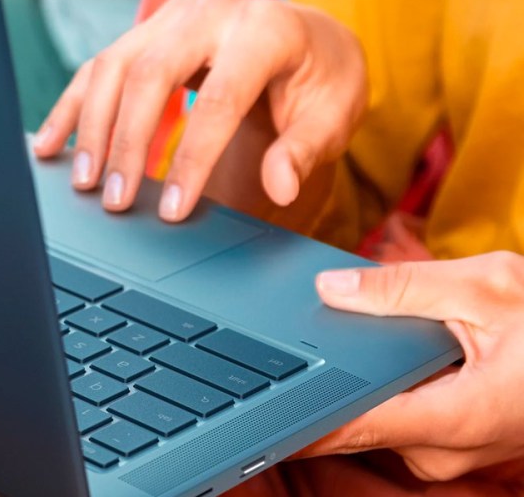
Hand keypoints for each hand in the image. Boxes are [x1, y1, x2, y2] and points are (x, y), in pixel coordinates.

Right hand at [32, 0, 366, 222]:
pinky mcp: (148, 31)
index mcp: (265, 30)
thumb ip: (304, 149)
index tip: (172, 210)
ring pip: (114, 66)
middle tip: (114, 200)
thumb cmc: (321, 80)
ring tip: (84, 181)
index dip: (192, 159)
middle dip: (126, 142)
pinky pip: (99, 66)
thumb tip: (280, 186)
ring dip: (92, 127)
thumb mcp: (334, 114)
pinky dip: (73, 107)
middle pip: (150, 74)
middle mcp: (212, 11)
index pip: (218, 99)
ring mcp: (173, 17)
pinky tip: (52, 145)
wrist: (307, 40)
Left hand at [301, 251, 523, 482]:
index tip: (252, 411)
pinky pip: (399, 415)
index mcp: (452, 418)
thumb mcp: (488, 287)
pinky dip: (384, 384)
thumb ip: (403, 288)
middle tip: (293, 336)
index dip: (294, 419)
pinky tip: (384, 352)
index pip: (348, 427)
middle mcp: (443, 449)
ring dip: (360, 379)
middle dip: (326, 379)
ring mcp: (447, 451)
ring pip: (377, 415)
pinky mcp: (451, 441)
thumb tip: (332, 288)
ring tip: (345, 335)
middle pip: (354, 418)